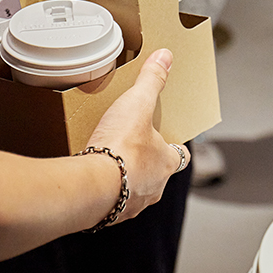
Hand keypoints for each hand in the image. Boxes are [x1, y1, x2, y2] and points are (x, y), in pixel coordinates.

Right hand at [85, 49, 188, 223]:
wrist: (91, 187)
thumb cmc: (120, 147)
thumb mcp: (138, 104)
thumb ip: (152, 80)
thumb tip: (166, 58)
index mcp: (167, 163)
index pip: (180, 155)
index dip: (173, 145)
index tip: (165, 137)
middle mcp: (155, 188)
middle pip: (157, 174)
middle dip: (146, 162)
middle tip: (131, 147)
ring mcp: (132, 204)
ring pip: (135, 191)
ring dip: (126, 179)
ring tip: (109, 163)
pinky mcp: (109, 214)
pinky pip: (110, 203)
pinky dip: (105, 193)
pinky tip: (93, 181)